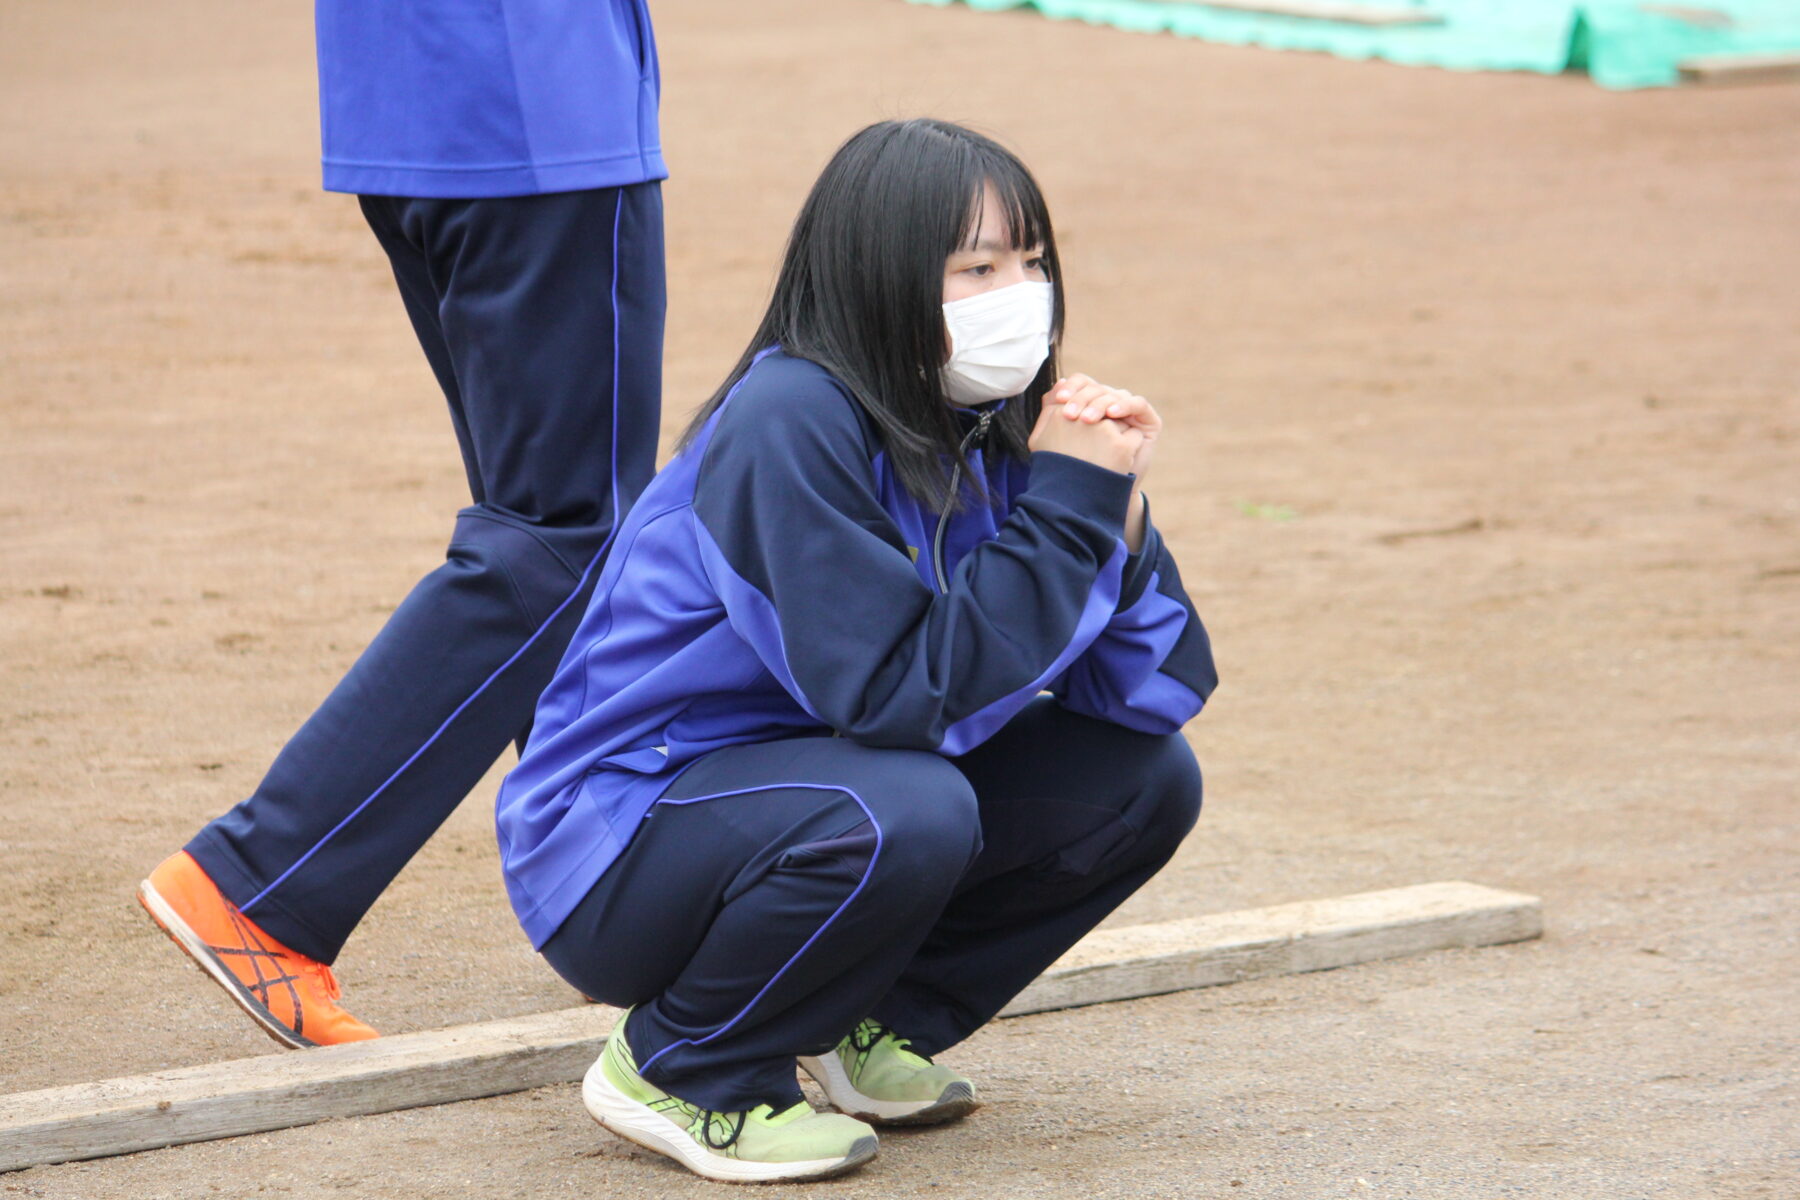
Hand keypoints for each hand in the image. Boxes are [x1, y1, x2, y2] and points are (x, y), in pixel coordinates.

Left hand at [1046, 374, 1160, 485]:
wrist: (1100, 493)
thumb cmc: (1078, 467)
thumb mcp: (1058, 438)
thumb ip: (1052, 412)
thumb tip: (1054, 387)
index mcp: (1089, 402)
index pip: (1081, 383)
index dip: (1072, 387)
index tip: (1059, 400)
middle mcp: (1109, 403)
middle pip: (1096, 388)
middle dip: (1082, 399)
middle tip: (1070, 415)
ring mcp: (1128, 410)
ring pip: (1115, 395)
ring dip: (1100, 405)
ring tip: (1087, 420)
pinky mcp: (1147, 420)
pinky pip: (1138, 404)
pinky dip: (1124, 406)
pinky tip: (1112, 415)